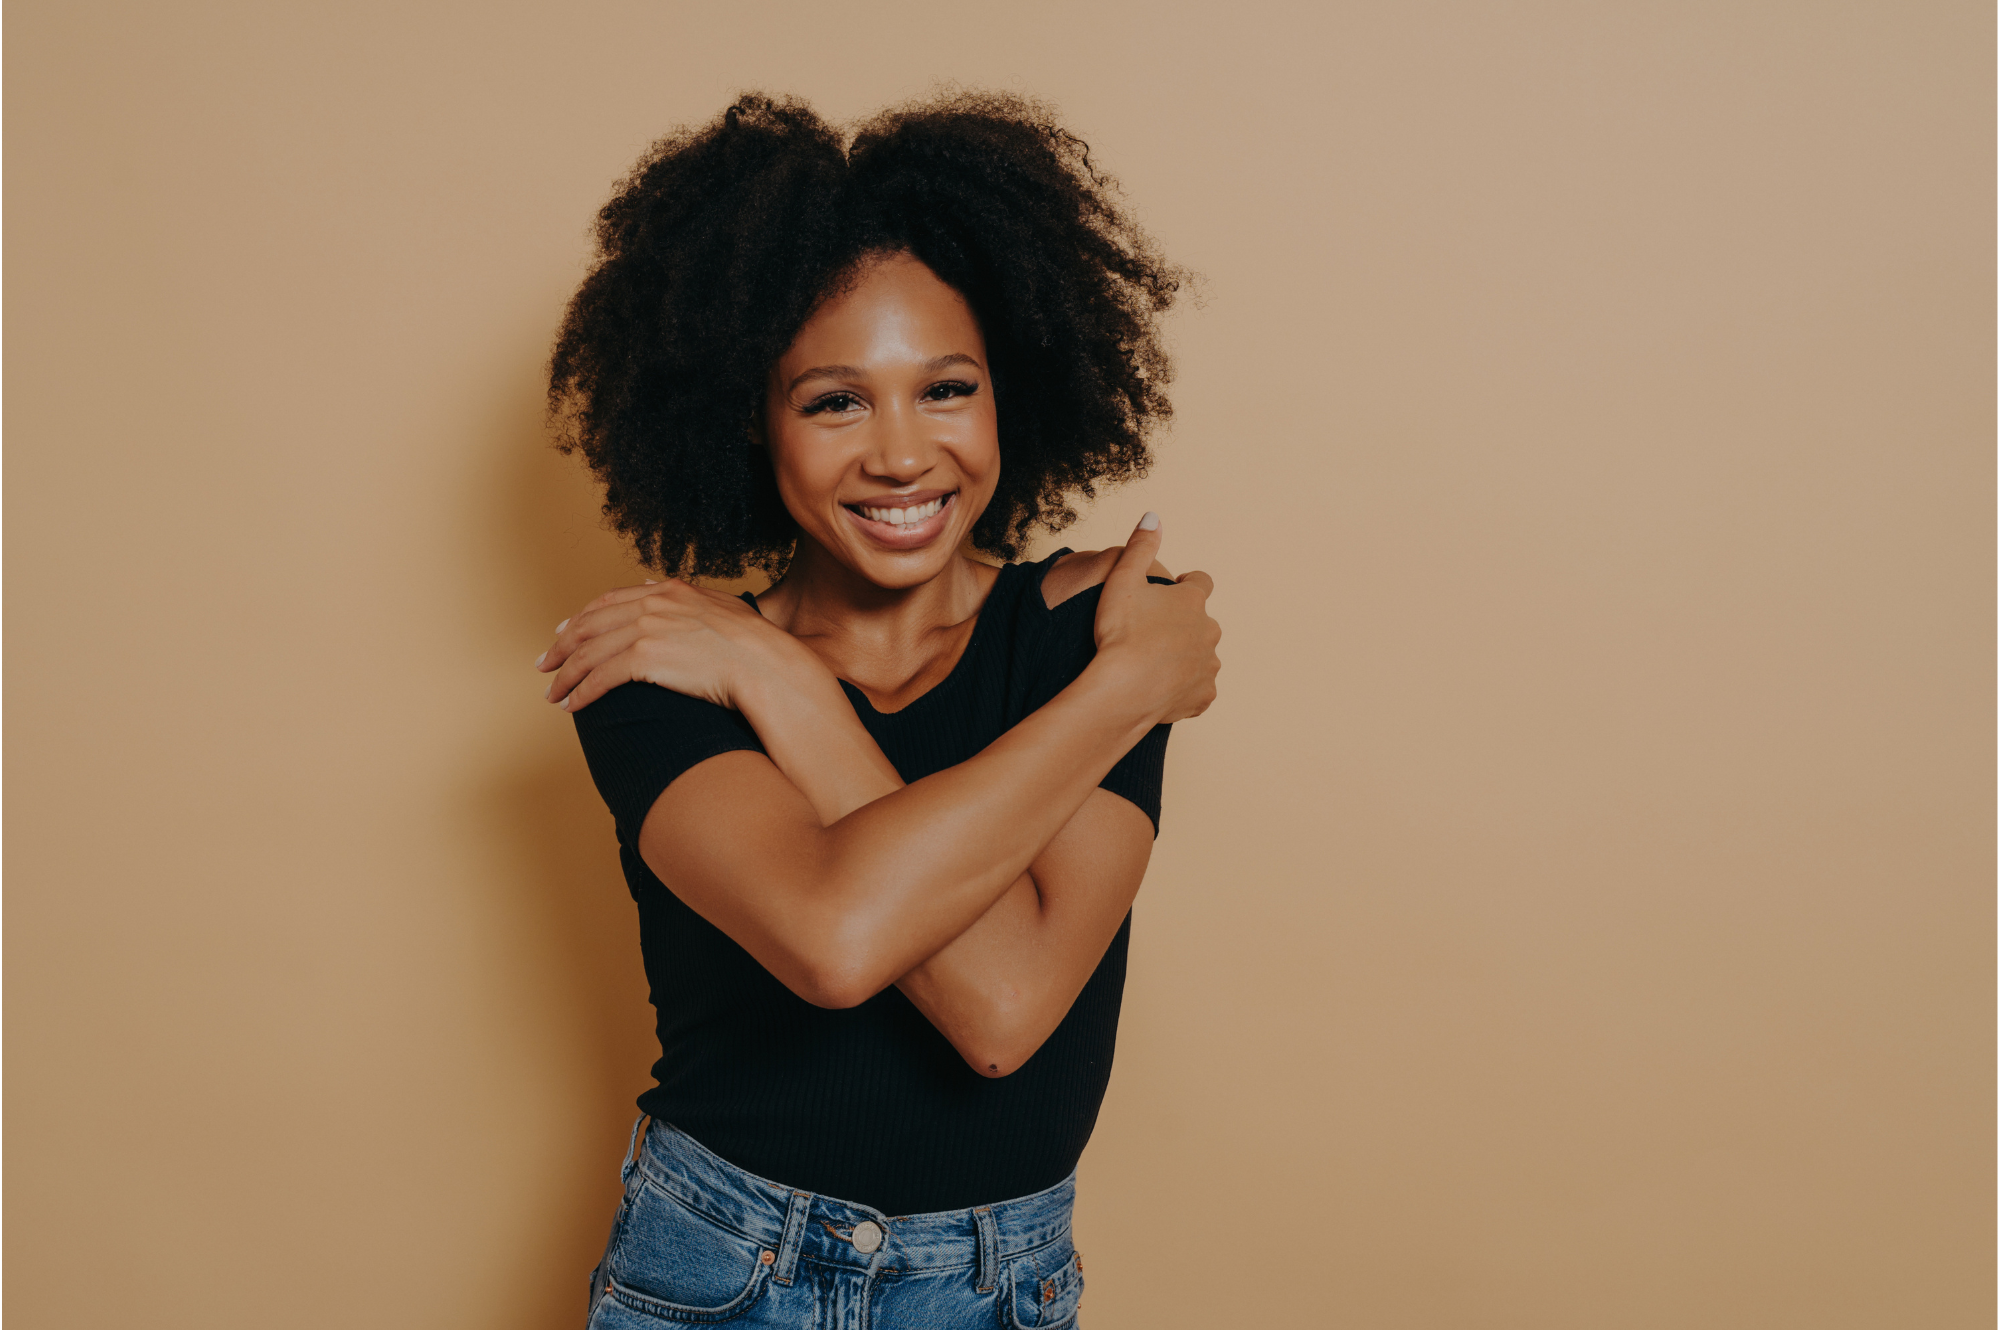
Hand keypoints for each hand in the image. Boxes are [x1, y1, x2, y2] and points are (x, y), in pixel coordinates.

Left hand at [535, 579, 806, 712]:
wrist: (766, 664)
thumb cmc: (755, 644)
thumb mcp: (722, 606)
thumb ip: (688, 595)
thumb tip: (657, 585)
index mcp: (669, 591)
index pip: (610, 601)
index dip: (582, 618)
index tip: (564, 633)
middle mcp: (653, 603)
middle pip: (590, 624)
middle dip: (562, 647)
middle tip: (546, 664)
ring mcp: (648, 628)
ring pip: (589, 652)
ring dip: (566, 675)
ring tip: (553, 694)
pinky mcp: (646, 657)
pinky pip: (600, 676)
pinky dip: (581, 691)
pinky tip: (572, 706)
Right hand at [1090, 513, 1220, 723]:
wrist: (1123, 691)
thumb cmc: (1120, 634)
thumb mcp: (1122, 579)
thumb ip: (1140, 546)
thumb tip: (1153, 516)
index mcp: (1192, 601)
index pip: (1201, 582)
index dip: (1188, 584)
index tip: (1175, 590)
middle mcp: (1209, 631)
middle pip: (1202, 622)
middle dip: (1184, 624)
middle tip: (1154, 633)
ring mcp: (1208, 666)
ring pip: (1202, 656)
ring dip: (1186, 657)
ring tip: (1156, 664)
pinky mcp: (1203, 696)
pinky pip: (1198, 690)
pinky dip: (1184, 689)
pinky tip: (1163, 689)